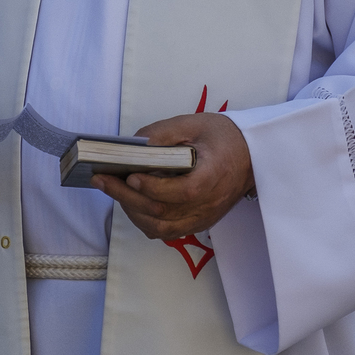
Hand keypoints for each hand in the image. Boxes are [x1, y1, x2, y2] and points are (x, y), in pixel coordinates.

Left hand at [93, 111, 254, 242]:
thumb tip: (132, 145)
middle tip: (102, 179)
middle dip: (126, 197)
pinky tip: (129, 201)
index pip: (181, 191)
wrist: (252, 157)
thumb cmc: (224, 138)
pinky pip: (166, 230)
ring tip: (111, 189)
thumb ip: (163, 133)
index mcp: (213, 177)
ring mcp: (202, 218)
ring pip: (160, 227)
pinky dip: (143, 219)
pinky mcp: (197, 223)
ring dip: (131, 210)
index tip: (130, 175)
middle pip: (163, 212)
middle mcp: (208, 204)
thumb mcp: (195, 124)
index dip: (153, 187)